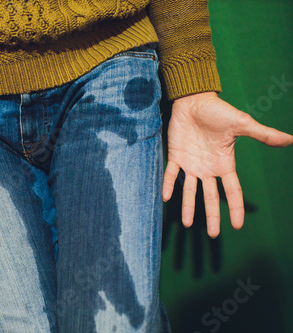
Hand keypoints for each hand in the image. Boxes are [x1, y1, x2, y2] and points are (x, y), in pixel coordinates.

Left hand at [162, 92, 292, 237]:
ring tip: (187, 224)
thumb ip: (263, 134)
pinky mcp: (176, 156)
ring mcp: (191, 164)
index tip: (238, 226)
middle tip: (213, 236)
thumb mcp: (242, 124)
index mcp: (225, 164)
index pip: (232, 191)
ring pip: (190, 190)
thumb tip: (292, 139)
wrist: (194, 101)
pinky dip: (168, 185)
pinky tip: (166, 197)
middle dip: (211, 216)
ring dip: (188, 206)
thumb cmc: (219, 111)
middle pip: (210, 197)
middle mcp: (208, 168)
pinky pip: (171, 174)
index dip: (235, 207)